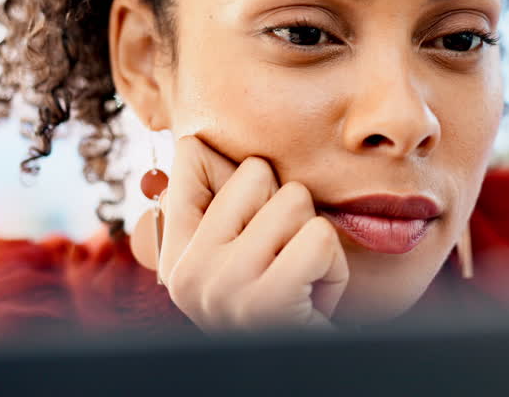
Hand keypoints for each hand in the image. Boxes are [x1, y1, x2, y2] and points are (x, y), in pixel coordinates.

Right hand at [157, 135, 349, 330]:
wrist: (305, 368)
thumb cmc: (285, 304)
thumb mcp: (238, 253)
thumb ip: (216, 201)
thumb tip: (192, 140)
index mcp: (174, 254)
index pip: (192, 154)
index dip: (244, 177)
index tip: (252, 228)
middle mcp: (187, 272)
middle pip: (256, 171)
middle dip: (288, 211)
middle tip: (284, 262)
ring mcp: (221, 288)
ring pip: (295, 200)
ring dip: (315, 240)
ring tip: (301, 281)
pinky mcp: (265, 302)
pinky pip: (319, 237)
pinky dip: (333, 267)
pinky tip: (315, 298)